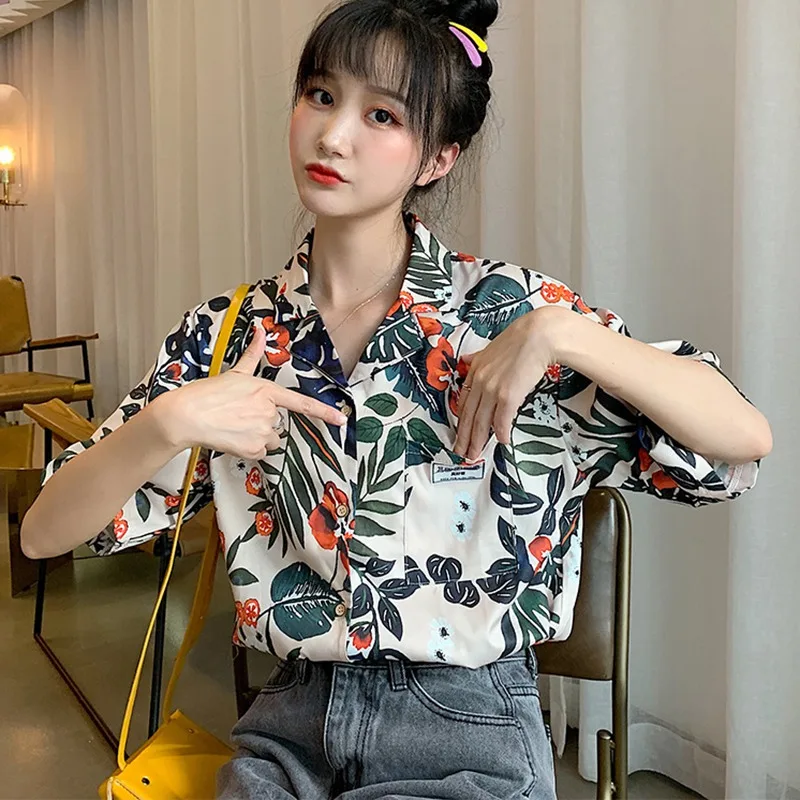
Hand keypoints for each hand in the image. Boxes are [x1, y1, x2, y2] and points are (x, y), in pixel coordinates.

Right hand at [152, 324, 347, 459]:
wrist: (186, 416)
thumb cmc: (206, 394)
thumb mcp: (234, 372)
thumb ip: (253, 354)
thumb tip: (260, 332)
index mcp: (266, 391)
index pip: (302, 403)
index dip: (324, 412)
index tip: (340, 420)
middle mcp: (268, 412)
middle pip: (278, 423)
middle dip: (264, 422)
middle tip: (240, 417)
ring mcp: (262, 431)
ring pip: (271, 439)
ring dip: (258, 437)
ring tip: (235, 428)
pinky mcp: (254, 449)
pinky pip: (260, 453)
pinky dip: (249, 449)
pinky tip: (233, 438)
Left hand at [454, 307, 568, 460]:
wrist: (539, 335)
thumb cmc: (521, 339)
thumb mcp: (492, 347)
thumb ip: (479, 357)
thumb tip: (467, 359)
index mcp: (475, 370)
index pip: (464, 401)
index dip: (461, 420)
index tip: (460, 432)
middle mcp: (480, 381)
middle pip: (468, 415)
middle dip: (464, 437)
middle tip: (461, 452)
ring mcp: (492, 389)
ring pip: (481, 422)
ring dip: (478, 441)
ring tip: (475, 454)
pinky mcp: (508, 395)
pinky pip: (501, 420)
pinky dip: (501, 433)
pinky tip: (502, 441)